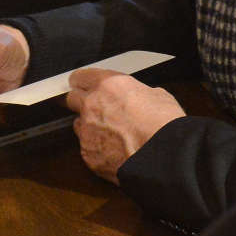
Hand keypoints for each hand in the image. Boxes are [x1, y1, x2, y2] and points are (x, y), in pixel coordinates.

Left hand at [65, 68, 183, 182]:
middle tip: (98, 109)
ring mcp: (87, 131)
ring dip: (90, 127)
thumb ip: (137, 93)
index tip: (86, 86)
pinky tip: (116, 152)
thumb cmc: (164, 125)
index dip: (84, 82)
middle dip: (82, 102)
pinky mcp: (88, 155)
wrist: (163, 158)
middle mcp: (91, 106)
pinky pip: (87, 148)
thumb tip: (139, 98)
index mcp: (108, 85)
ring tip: (112, 134)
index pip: (80, 77)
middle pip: (71, 99)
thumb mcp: (157, 95)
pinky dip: (98, 149)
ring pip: (79, 125)